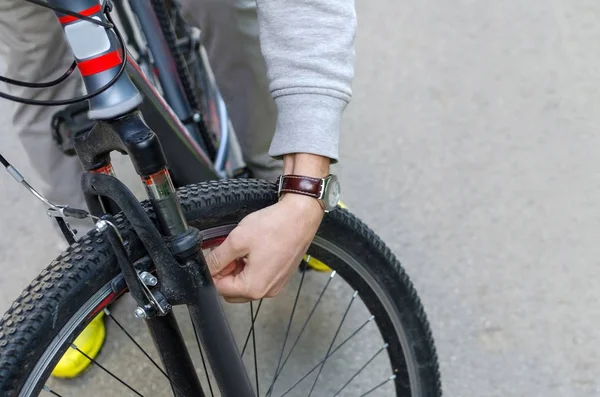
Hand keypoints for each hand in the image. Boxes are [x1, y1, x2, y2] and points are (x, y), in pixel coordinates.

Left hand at [206, 153, 328, 301]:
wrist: (301, 216)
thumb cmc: (275, 226)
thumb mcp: (237, 240)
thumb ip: (217, 258)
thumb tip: (207, 268)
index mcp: (253, 287)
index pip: (220, 289)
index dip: (214, 272)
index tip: (216, 256)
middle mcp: (266, 291)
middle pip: (233, 291)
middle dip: (226, 273)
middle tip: (229, 251)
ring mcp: (276, 285)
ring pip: (246, 284)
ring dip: (239, 270)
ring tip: (244, 248)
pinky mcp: (282, 276)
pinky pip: (260, 278)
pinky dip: (253, 268)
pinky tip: (256, 250)